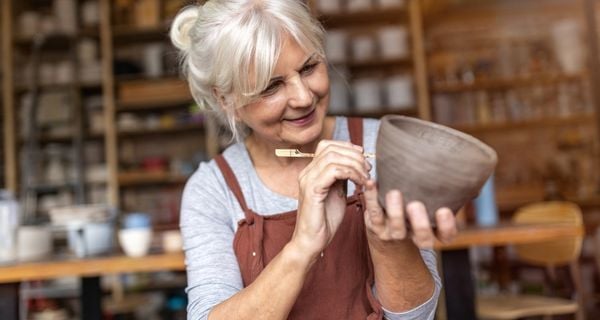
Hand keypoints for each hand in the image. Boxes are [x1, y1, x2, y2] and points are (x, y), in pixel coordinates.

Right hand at [292, 140, 370, 258]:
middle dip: (354, 155)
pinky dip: (351, 173)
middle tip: (368, 169)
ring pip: (333, 157)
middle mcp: (307, 173)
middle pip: (331, 148)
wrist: (311, 242)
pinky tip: (360, 183)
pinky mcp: (312, 190)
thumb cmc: (324, 221)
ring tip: (365, 177)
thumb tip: (354, 164)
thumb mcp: (336, 193)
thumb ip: (341, 177)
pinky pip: (333, 171)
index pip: (327, 145)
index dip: (348, 147)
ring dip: (355, 164)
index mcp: (311, 172)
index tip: (364, 159)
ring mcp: (308, 180)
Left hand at [363, 180, 456, 248]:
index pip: (446, 235)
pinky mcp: (376, 225)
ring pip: (397, 229)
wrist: (385, 223)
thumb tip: (467, 168)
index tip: (444, 210)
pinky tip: (372, 183)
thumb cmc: (415, 200)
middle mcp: (414, 234)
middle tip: (415, 205)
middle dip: (420, 224)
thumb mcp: (430, 197)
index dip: (447, 226)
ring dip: (395, 212)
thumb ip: (445, 188)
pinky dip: (371, 197)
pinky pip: (374, 214)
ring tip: (394, 193)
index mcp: (433, 229)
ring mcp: (395, 232)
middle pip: (422, 239)